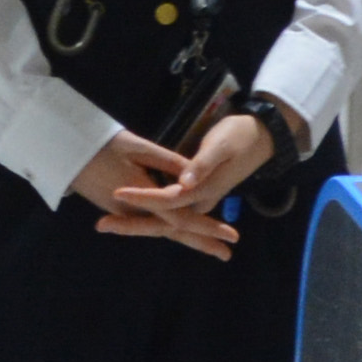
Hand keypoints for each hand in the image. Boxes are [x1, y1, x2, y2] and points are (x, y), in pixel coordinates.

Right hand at [68, 126, 236, 256]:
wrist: (64, 153)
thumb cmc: (100, 145)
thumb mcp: (138, 148)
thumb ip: (168, 163)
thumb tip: (194, 177)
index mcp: (142, 197)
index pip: (181, 218)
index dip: (207, 227)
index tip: (231, 235)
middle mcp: (134, 212)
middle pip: (173, 232)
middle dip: (201, 243)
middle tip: (227, 255)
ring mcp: (124, 214)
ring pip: (162, 231)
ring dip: (188, 240)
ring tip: (211, 248)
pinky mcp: (118, 210)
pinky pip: (150, 223)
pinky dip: (169, 230)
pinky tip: (182, 232)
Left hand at [111, 108, 275, 219]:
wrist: (260, 138)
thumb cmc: (240, 137)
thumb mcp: (221, 145)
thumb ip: (203, 164)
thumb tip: (184, 182)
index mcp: (203, 190)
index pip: (168, 201)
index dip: (143, 198)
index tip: (117, 191)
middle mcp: (198, 200)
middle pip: (161, 220)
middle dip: (131, 224)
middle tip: (100, 225)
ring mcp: (195, 200)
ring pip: (162, 220)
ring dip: (134, 223)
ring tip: (103, 224)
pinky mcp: (192, 194)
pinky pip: (166, 211)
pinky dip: (146, 215)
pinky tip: (126, 216)